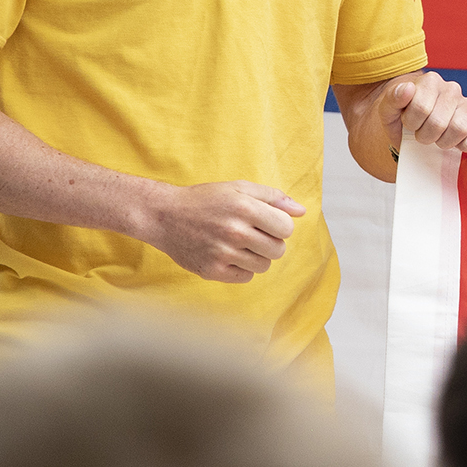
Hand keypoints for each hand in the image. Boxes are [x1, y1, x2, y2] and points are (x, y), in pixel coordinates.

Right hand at [140, 181, 305, 282]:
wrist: (164, 215)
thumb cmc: (204, 200)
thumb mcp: (238, 188)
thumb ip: (272, 197)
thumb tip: (301, 211)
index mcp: (244, 208)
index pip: (286, 228)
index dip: (280, 225)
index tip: (266, 222)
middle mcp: (235, 232)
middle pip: (278, 250)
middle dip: (270, 242)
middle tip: (252, 234)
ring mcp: (223, 253)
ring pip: (264, 266)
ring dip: (257, 257)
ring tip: (239, 244)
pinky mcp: (212, 271)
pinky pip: (245, 277)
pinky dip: (241, 269)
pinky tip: (228, 255)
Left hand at [387, 71, 466, 156]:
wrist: (414, 132)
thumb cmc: (402, 120)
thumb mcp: (388, 110)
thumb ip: (393, 98)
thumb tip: (407, 88)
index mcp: (430, 81)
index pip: (420, 109)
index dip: (411, 123)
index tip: (409, 122)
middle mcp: (452, 89)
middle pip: (438, 122)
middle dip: (425, 136)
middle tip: (422, 133)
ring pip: (459, 129)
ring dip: (443, 142)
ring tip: (437, 137)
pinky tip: (456, 143)